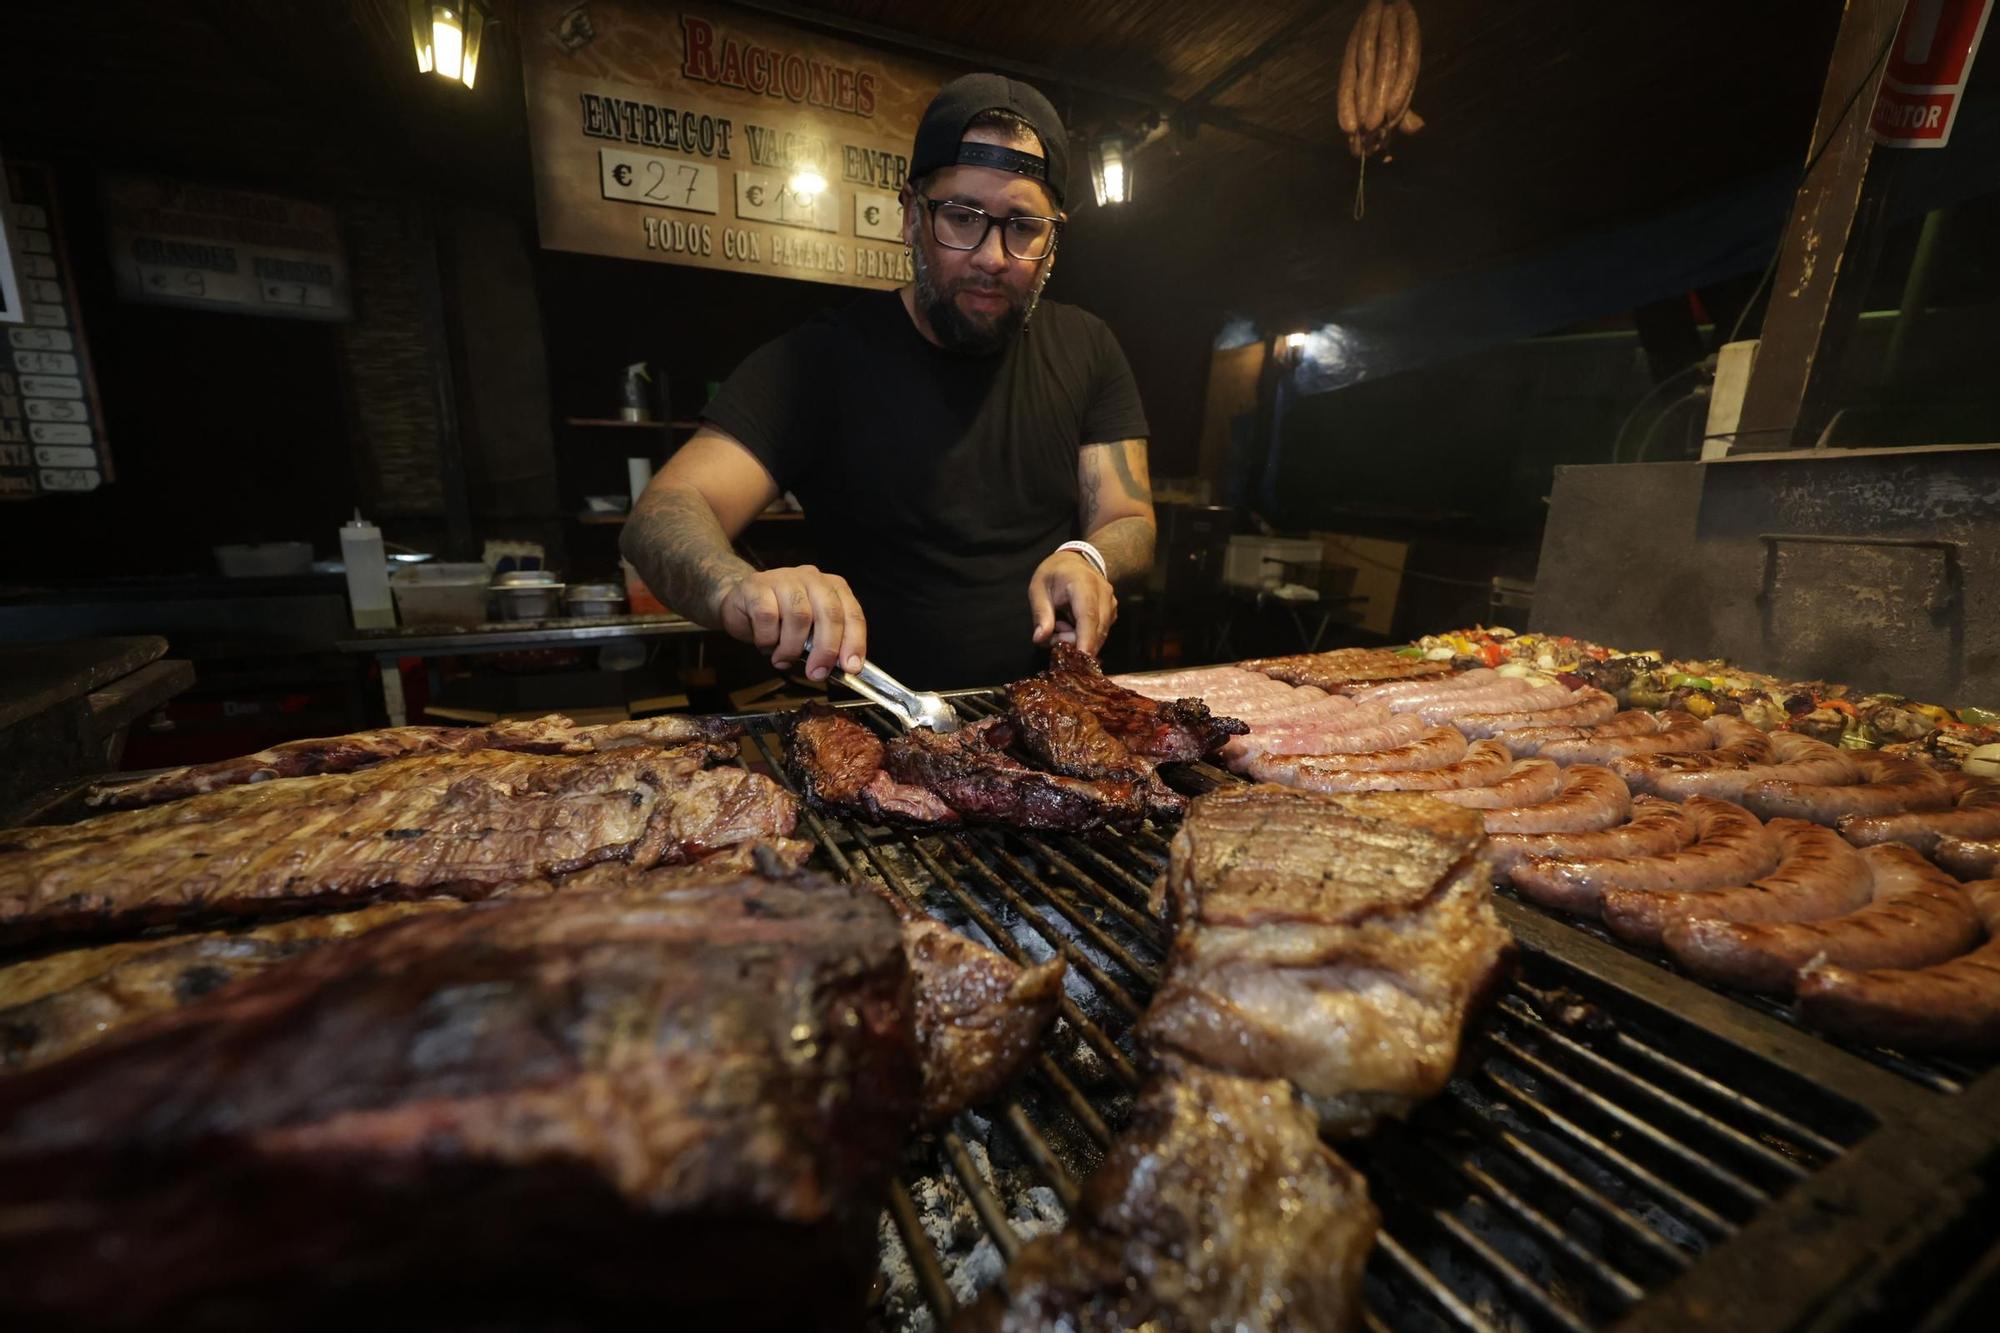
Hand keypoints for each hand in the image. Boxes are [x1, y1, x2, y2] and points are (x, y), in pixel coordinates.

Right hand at [715, 565, 865, 679]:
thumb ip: (827, 643)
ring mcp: (784, 579)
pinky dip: (768, 639)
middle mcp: (812, 578)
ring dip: (791, 647)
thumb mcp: (810, 631)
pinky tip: (766, 645)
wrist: (740, 602)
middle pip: (829, 613)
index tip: (850, 667)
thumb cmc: (780, 620)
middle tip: (816, 673)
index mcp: (832, 587)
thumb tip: (842, 668)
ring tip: (783, 659)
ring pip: (799, 616)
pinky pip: (768, 616)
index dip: (854, 642)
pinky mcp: (757, 585)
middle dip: (826, 649)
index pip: (852, 614)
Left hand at [1029, 551, 1116, 654]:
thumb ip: (1040, 614)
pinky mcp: (1112, 614)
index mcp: (1083, 584)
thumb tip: (1040, 638)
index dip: (1085, 639)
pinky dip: (1084, 637)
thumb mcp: (1038, 589)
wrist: (1074, 562)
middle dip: (1072, 642)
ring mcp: (1111, 604)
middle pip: (1096, 630)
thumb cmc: (1053, 575)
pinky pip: (1099, 634)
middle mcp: (1104, 594)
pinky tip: (1071, 624)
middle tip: (1051, 634)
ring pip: (1098, 635)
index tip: (1081, 659)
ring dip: (1076, 639)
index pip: (1088, 615)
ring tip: (1060, 624)